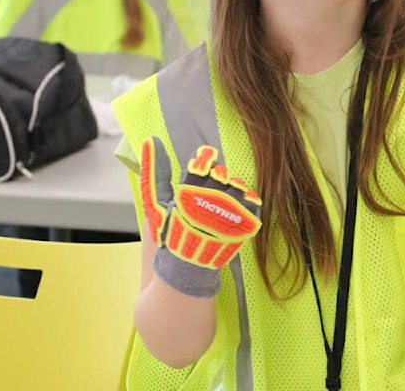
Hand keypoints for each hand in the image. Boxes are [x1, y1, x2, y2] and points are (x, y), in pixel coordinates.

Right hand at [140, 137, 261, 297]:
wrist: (190, 265)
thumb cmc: (171, 231)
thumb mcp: (157, 202)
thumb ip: (154, 170)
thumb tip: (152, 140)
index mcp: (190, 191)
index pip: (204, 161)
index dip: (204, 163)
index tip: (201, 172)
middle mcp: (213, 198)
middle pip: (221, 172)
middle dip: (215, 181)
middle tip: (207, 199)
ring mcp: (233, 210)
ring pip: (237, 184)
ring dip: (229, 193)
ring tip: (219, 210)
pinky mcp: (248, 221)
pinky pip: (252, 199)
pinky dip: (244, 203)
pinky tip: (232, 215)